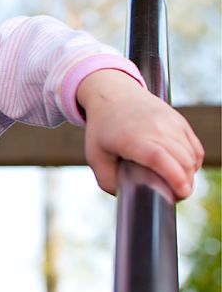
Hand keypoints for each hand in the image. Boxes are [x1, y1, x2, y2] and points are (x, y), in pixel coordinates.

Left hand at [77, 69, 203, 199]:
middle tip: (176, 196)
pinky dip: (193, 161)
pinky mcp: (179, 121)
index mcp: (130, 138)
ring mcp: (169, 122)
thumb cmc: (103, 129)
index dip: (174, 176)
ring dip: (189, 173)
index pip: (158, 157)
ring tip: (178, 184)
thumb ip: (108, 180)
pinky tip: (185, 170)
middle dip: (184, 183)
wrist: (113, 94)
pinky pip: (195, 147)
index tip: (182, 193)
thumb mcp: (95, 156)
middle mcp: (153, 127)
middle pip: (180, 159)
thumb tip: (129, 197)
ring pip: (190, 154)